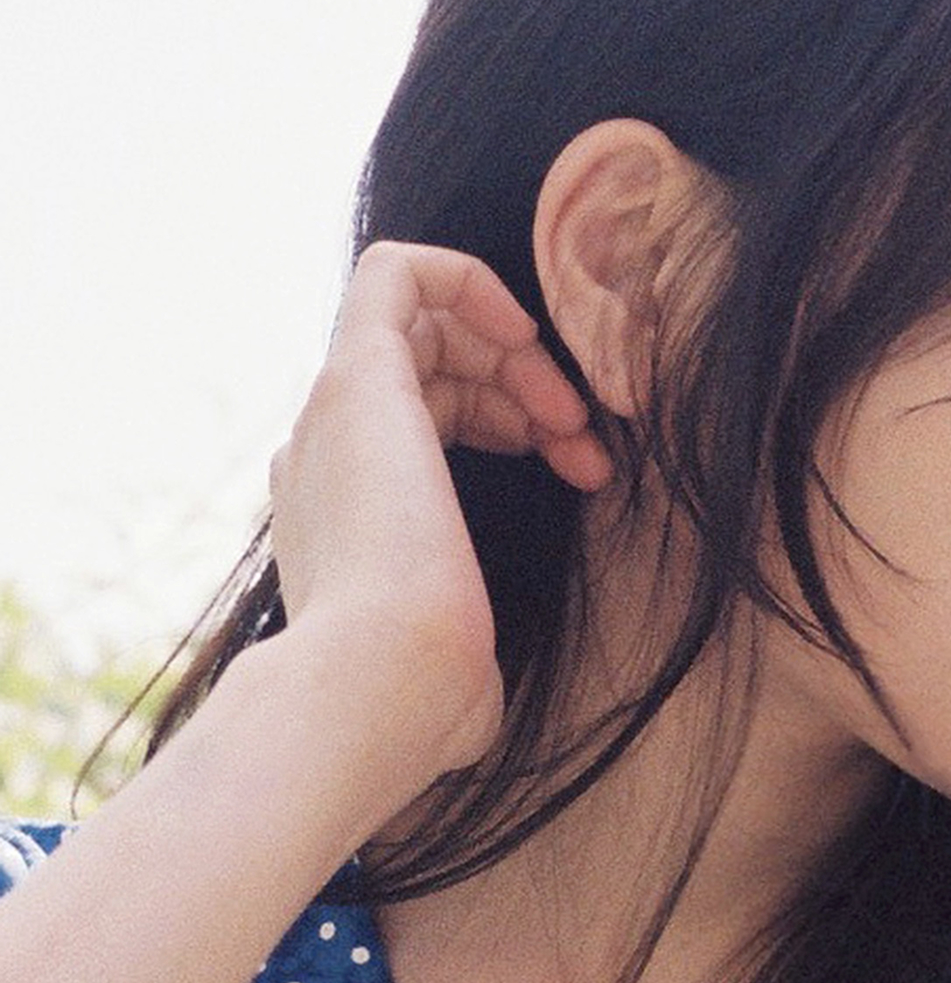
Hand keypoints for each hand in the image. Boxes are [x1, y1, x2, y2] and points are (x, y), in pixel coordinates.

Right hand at [268, 240, 608, 779]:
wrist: (382, 687)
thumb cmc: (424, 694)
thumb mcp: (455, 667)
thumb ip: (457, 659)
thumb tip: (476, 710)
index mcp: (345, 508)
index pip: (424, 420)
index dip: (508, 421)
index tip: (571, 463)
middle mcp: (330, 450)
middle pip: (434, 368)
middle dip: (526, 388)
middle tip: (587, 446)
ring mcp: (337, 411)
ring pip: (426, 324)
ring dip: (519, 356)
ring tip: (577, 426)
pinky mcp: (355, 375)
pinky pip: (396, 272)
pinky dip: (469, 281)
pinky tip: (526, 332)